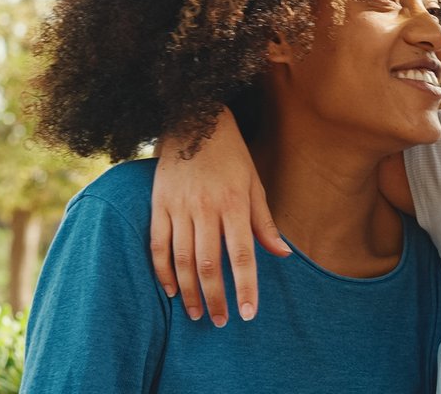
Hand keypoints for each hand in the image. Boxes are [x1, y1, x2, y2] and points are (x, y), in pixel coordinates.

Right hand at [150, 108, 291, 325]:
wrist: (193, 118)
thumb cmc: (230, 154)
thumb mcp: (254, 183)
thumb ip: (265, 222)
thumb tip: (283, 254)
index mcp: (234, 204)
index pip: (242, 255)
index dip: (246, 287)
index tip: (248, 314)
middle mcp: (205, 208)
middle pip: (210, 264)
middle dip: (216, 298)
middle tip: (222, 322)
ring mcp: (178, 207)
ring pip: (182, 259)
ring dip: (190, 291)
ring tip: (196, 314)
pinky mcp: (158, 204)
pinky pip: (157, 245)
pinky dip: (162, 271)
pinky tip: (170, 291)